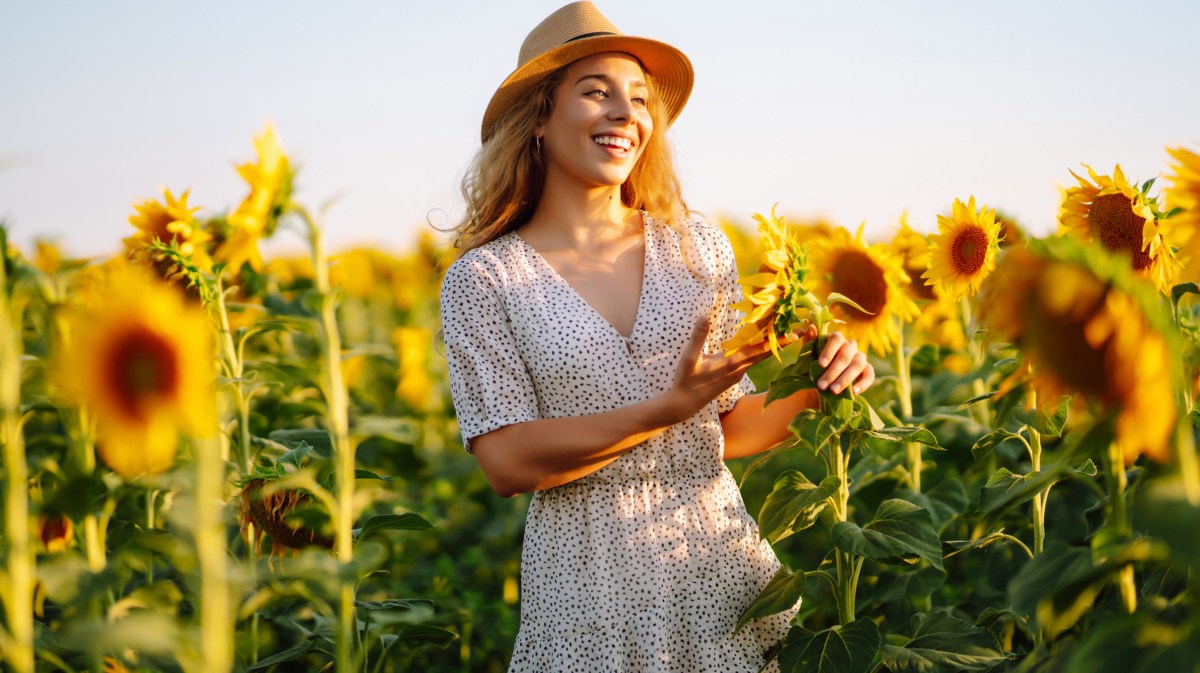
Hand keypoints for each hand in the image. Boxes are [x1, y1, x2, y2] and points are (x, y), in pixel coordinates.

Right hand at [667, 317, 797, 420]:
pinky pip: (751, 360)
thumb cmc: (686, 381)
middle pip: (765, 353)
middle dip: (783, 342)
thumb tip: (704, 317)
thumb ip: (698, 337)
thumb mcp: (689, 358)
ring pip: (758, 357)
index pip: (759, 349)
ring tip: (786, 333)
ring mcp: (737, 373)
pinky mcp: (733, 376)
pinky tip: (761, 343)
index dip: (777, 340)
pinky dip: (759, 351)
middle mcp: (739, 369)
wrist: (684, 404)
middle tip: (802, 332)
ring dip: (771, 345)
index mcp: (732, 363)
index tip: (794, 333)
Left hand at [814, 331, 874, 395]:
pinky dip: (863, 383)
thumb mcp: (808, 355)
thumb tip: (811, 327)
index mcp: (837, 339)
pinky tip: (853, 392)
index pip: (836, 339)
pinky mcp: (867, 370)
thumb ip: (809, 342)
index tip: (820, 364)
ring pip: (857, 364)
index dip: (829, 351)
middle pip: (846, 355)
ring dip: (845, 379)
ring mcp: (860, 357)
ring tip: (833, 390)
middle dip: (833, 371)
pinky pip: (869, 375)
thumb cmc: (814, 365)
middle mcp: (850, 346)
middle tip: (821, 385)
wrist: (823, 382)